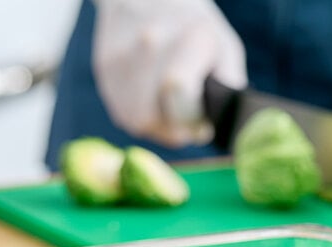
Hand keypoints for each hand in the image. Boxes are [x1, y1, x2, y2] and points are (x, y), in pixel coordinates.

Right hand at [92, 0, 246, 146]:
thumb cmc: (196, 32)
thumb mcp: (226, 52)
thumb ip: (227, 91)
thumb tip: (210, 127)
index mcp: (189, 37)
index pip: (178, 94)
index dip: (191, 120)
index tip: (199, 121)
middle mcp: (149, 42)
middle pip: (152, 117)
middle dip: (174, 130)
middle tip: (184, 117)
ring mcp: (121, 55)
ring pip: (135, 121)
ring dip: (156, 126)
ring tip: (168, 109)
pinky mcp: (103, 67)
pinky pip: (122, 113)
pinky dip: (139, 115)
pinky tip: (151, 99)